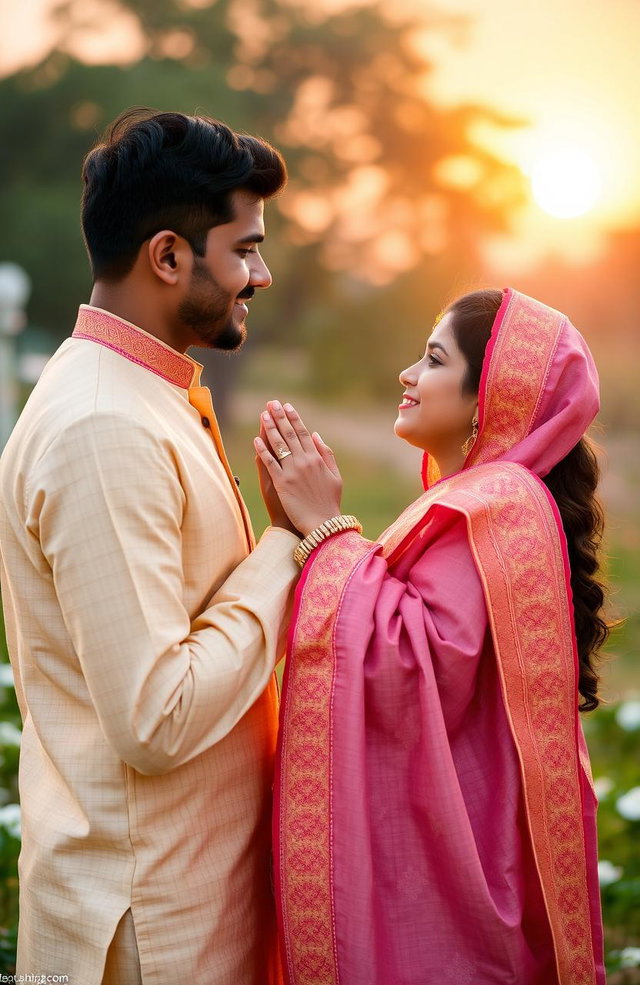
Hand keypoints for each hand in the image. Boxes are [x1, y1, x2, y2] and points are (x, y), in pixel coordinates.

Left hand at [254, 401, 342, 536]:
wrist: (322, 524)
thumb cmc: (330, 502)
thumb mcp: (335, 476)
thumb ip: (326, 454)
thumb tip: (315, 435)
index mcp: (317, 459)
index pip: (303, 433)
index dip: (294, 418)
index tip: (287, 406)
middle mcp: (304, 461)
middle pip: (289, 434)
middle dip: (280, 417)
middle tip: (272, 403)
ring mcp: (292, 472)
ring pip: (279, 445)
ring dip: (270, 428)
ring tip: (263, 415)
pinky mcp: (281, 483)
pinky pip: (270, 463)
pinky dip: (263, 450)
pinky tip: (256, 439)